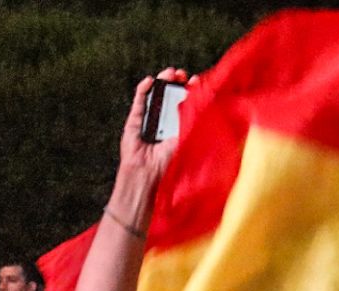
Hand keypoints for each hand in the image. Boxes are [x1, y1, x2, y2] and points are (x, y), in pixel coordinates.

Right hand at [118, 68, 189, 182]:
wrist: (148, 171)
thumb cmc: (168, 160)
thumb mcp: (185, 137)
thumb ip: (191, 122)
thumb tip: (203, 104)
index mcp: (178, 124)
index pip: (184, 102)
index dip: (190, 91)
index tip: (196, 81)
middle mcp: (163, 120)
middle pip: (169, 94)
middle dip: (176, 82)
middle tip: (182, 74)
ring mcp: (148, 118)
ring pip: (155, 94)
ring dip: (162, 81)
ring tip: (170, 73)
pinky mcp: (134, 119)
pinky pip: (139, 100)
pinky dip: (143, 89)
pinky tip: (150, 81)